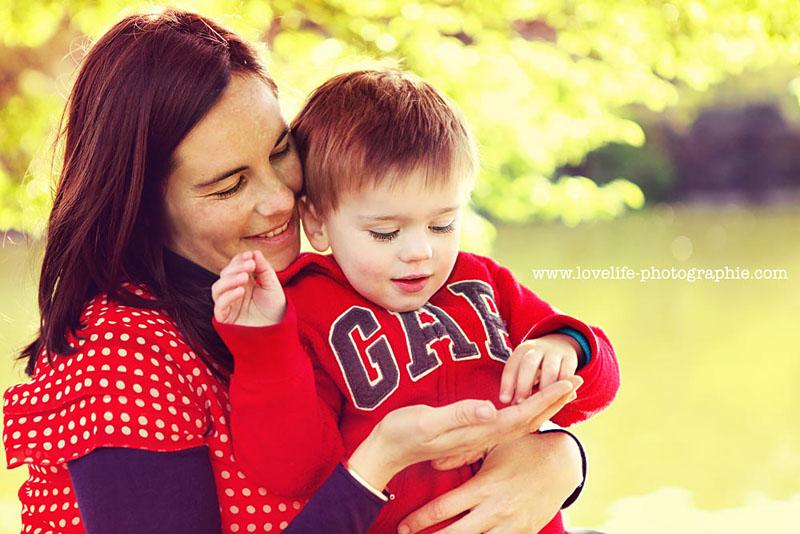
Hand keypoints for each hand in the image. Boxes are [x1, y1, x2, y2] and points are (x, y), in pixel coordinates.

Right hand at [211, 250, 285, 325]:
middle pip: (224, 275)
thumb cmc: (276, 310)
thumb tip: (255, 252)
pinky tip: (241, 290)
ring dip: (229, 280)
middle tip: (250, 266)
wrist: (278, 333)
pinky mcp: (225, 318)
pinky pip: (219, 305)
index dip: (239, 260)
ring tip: (245, 277)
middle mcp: (233, 292)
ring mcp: (228, 305)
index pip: (234, 266)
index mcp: (244, 283)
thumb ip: (264, 269)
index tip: (250, 255)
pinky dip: (228, 296)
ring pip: (217, 288)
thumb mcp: (273, 287)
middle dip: (236, 268)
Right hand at [347, 377, 579, 490]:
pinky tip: (528, 405)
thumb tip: (491, 408)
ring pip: (521, 421)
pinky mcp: (470, 433)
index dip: (547, 397)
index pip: (522, 413)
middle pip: (529, 418)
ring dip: (544, 405)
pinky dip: (526, 410)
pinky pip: (508, 422)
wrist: (386, 452)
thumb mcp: (427, 421)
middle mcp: (483, 435)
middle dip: (554, 400)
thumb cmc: (402, 434)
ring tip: (561, 391)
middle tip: (578, 380)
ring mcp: (477, 436)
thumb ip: (459, 416)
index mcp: (478, 431)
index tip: (569, 382)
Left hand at [398, 431, 583, 533]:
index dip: (421, 520)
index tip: (404, 526)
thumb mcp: (492, 445)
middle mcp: (496, 509)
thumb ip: (464, 454)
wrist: (561, 465)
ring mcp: (511, 525)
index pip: (445, 508)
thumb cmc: (522, 450)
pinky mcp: (523, 533)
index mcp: (484, 486)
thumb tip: (434, 462)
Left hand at [499, 334, 579, 403]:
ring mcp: (554, 352)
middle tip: (520, 403)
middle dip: (523, 385)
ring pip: (550, 370)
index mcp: (522, 350)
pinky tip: (558, 399)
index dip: (507, 384)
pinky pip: (567, 374)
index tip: (504, 400)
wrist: (559, 344)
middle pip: (528, 365)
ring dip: (545, 388)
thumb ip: (517, 384)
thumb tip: (508, 404)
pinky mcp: (570, 359)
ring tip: (540, 403)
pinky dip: (563, 387)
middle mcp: (537, 349)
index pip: (511, 366)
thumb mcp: (523, 368)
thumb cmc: (535, 365)